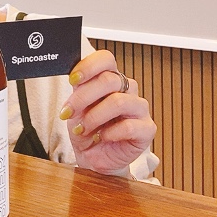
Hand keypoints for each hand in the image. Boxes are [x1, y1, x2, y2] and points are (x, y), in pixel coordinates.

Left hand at [60, 50, 155, 176]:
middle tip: (69, 112)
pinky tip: (102, 136)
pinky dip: (109, 133)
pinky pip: (128, 126)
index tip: (73, 80)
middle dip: (83, 97)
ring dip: (94, 117)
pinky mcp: (147, 129)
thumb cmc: (85, 129)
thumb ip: (77, 89)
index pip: (106, 59)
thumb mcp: (75, 106)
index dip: (89, 66)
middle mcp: (127, 89)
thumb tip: (72, 75)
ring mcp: (139, 108)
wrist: (92, 157)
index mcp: (110, 78)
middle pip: (109, 80)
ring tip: (83, 129)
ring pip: (118, 102)